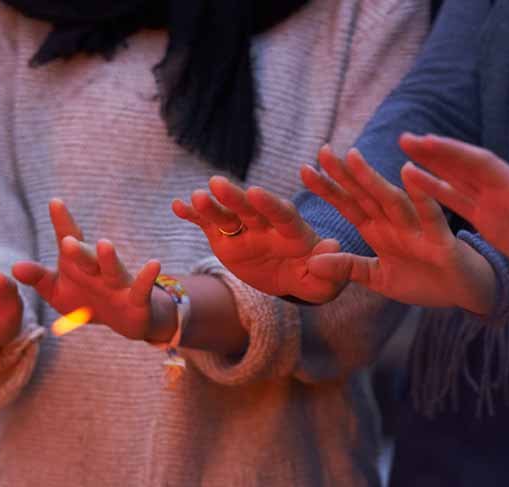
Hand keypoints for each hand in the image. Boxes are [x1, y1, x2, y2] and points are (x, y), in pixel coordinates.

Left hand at [11, 199, 170, 341]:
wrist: (124, 320)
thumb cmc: (87, 300)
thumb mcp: (58, 292)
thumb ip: (38, 278)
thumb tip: (13, 267)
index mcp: (78, 264)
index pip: (69, 239)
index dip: (62, 222)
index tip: (55, 202)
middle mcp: (98, 269)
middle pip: (87, 258)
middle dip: (78, 250)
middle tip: (67, 240)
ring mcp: (118, 282)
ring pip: (113, 269)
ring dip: (109, 258)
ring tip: (105, 244)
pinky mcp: (136, 299)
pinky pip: (142, 287)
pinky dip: (147, 277)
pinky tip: (154, 263)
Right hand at [172, 176, 344, 302]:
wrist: (292, 278)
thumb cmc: (314, 278)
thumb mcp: (325, 282)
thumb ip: (330, 267)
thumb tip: (331, 247)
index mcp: (293, 230)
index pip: (282, 214)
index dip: (269, 204)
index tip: (256, 193)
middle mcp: (266, 224)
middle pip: (250, 208)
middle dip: (235, 196)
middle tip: (217, 184)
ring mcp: (244, 229)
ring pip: (226, 214)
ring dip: (211, 205)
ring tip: (195, 198)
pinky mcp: (225, 237)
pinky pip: (208, 224)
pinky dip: (193, 215)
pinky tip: (177, 206)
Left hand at [301, 145, 495, 312]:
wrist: (465, 293)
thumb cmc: (423, 280)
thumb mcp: (377, 278)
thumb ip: (347, 268)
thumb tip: (311, 263)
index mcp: (379, 230)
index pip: (349, 205)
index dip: (328, 188)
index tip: (303, 170)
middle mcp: (396, 223)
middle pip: (366, 195)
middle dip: (345, 174)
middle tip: (324, 150)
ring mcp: (418, 229)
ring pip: (392, 200)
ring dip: (373, 180)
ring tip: (354, 158)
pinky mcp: (441, 240)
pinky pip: (430, 216)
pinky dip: (421, 197)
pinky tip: (408, 174)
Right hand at [399, 132, 508, 288]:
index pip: (482, 166)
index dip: (455, 153)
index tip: (427, 142)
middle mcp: (505, 193)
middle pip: (465, 165)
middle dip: (437, 151)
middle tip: (404, 137)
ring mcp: (497, 206)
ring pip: (458, 179)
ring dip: (433, 164)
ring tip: (405, 150)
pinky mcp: (492, 222)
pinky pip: (460, 202)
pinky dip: (438, 191)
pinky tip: (417, 183)